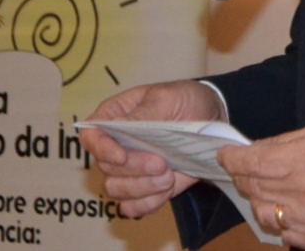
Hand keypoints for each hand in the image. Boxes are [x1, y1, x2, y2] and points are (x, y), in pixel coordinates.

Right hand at [80, 79, 225, 216]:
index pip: (91, 135)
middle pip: (105, 167)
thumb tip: (119, 126)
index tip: (121, 156)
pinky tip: (166, 191)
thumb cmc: (186, 100)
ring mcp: (129, 169)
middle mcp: (116, 145)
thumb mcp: (168, 98)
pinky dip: (148, 203)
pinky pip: (132, 207)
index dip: (101, 148)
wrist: (212, 120)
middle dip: (135, 170)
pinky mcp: (145, 188)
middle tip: (162, 165)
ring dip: (142, 188)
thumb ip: (144, 114)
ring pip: (116, 189)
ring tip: (169, 177)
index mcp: (115, 116)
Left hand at [219, 121, 304, 250]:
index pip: (254, 162)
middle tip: (242, 168)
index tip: (226, 155)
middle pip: (254, 187)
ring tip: (265, 188)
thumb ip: (288, 142)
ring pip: (263, 212)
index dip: (233, 158)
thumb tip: (258, 149)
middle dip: (243, 175)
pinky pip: (285, 232)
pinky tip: (288, 206)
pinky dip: (280, 219)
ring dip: (258, 198)